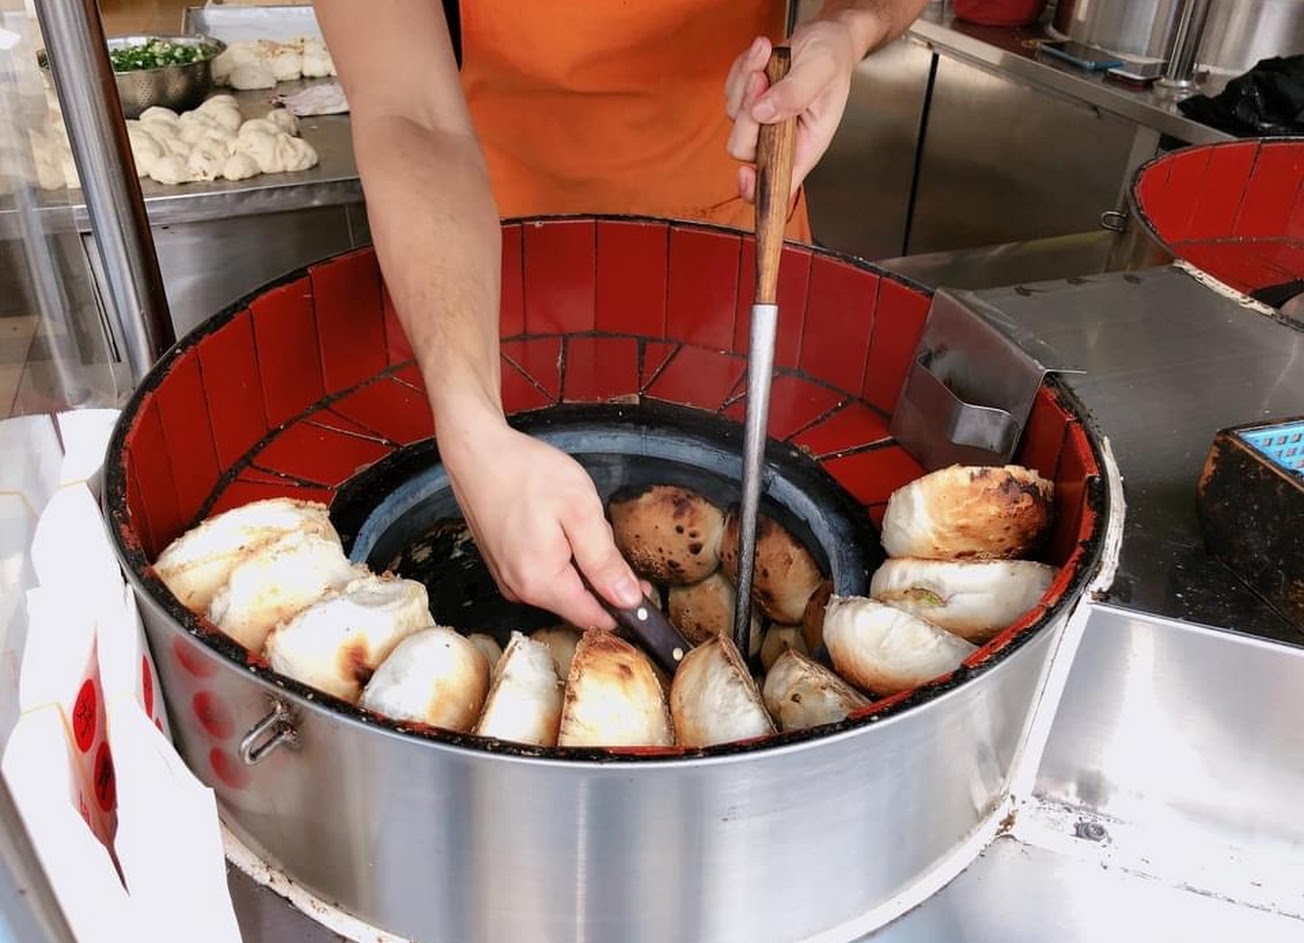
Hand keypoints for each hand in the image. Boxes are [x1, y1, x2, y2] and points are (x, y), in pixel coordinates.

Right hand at [440, 419, 642, 630]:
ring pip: (561, 588)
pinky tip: (557, 528)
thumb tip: (627, 600)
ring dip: (579, 567)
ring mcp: (507, 579)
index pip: (594, 618)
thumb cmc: (528, 474)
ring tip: (577, 525)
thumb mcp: (581, 511)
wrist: (478, 452)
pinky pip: (541, 575)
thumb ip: (605, 562)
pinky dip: (559, 559)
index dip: (624, 607)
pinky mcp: (502, 566)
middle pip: (577, 604)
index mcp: (542, 583)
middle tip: (606, 537)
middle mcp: (520, 591)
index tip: (642, 584)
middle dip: (601, 580)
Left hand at [724, 19, 866, 203]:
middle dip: (747, 111)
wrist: (826, 37)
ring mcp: (761, 122)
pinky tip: (764, 55)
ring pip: (734, 114)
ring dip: (746, 79)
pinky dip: (742, 70)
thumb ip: (795, 94)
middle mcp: (780, 139)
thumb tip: (762, 113)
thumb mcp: (821, 70)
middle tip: (761, 77)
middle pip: (743, 147)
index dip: (758, 187)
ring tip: (771, 54)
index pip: (778, 182)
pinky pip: (731, 92)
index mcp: (805, 145)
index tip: (745, 173)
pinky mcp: (748, 102)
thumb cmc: (832, 58)